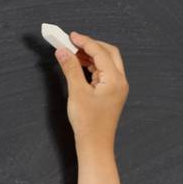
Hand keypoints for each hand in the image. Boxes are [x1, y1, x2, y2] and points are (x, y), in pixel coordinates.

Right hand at [54, 31, 128, 150]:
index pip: (100, 51)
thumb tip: (63, 50)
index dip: (84, 41)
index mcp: (115, 80)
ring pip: (106, 62)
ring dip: (90, 55)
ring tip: (73, 54)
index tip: (70, 36)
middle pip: (108, 52)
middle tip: (73, 43)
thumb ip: (70, 68)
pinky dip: (92, 66)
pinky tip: (80, 66)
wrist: (95, 146)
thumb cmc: (89, 125)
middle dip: (90, 45)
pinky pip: (104, 72)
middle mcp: (120, 82)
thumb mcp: (77, 92)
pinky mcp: (111, 94)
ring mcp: (117, 88)